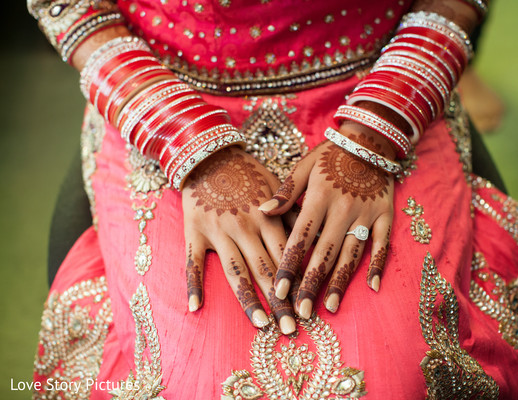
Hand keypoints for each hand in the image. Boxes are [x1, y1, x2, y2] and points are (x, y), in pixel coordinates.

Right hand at [181, 146, 295, 333]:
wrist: (210, 156)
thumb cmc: (249, 174)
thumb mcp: (277, 188)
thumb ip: (294, 215)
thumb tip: (315, 242)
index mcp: (268, 219)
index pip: (287, 259)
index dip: (296, 286)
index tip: (308, 310)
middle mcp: (245, 227)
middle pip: (266, 271)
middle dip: (280, 302)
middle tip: (291, 330)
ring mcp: (218, 231)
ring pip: (236, 272)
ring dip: (249, 301)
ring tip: (262, 326)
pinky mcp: (194, 232)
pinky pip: (192, 262)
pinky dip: (193, 284)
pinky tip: (196, 307)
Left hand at [259, 123, 395, 318]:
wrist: (370, 139)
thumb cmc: (330, 155)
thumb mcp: (304, 167)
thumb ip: (285, 192)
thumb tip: (263, 211)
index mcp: (319, 198)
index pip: (300, 238)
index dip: (288, 266)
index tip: (277, 290)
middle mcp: (343, 209)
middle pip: (324, 253)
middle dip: (311, 284)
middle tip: (300, 311)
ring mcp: (366, 214)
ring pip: (351, 254)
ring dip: (339, 281)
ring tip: (328, 307)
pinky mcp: (384, 215)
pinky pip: (382, 244)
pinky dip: (377, 264)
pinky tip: (371, 287)